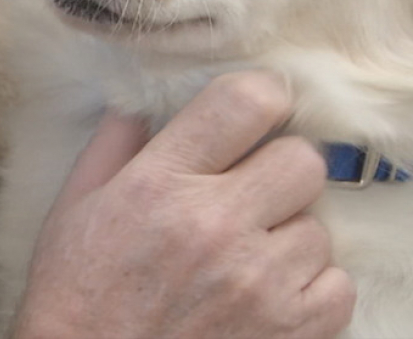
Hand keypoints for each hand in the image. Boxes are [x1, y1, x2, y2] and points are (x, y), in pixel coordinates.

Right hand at [11, 71, 355, 338]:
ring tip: (246, 254)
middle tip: (250, 190)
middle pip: (304, 159)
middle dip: (279, 169)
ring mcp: (257, 283)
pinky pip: (337, 285)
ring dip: (288, 234)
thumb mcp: (75, 206)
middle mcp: (215, 226)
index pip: (246, 102)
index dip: (262, 96)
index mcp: (160, 184)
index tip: (256, 110)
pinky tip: (268, 290)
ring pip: (320, 226)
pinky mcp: (287, 331)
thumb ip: (113, 144)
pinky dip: (310, 287)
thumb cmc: (76, 292)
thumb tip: (141, 98)